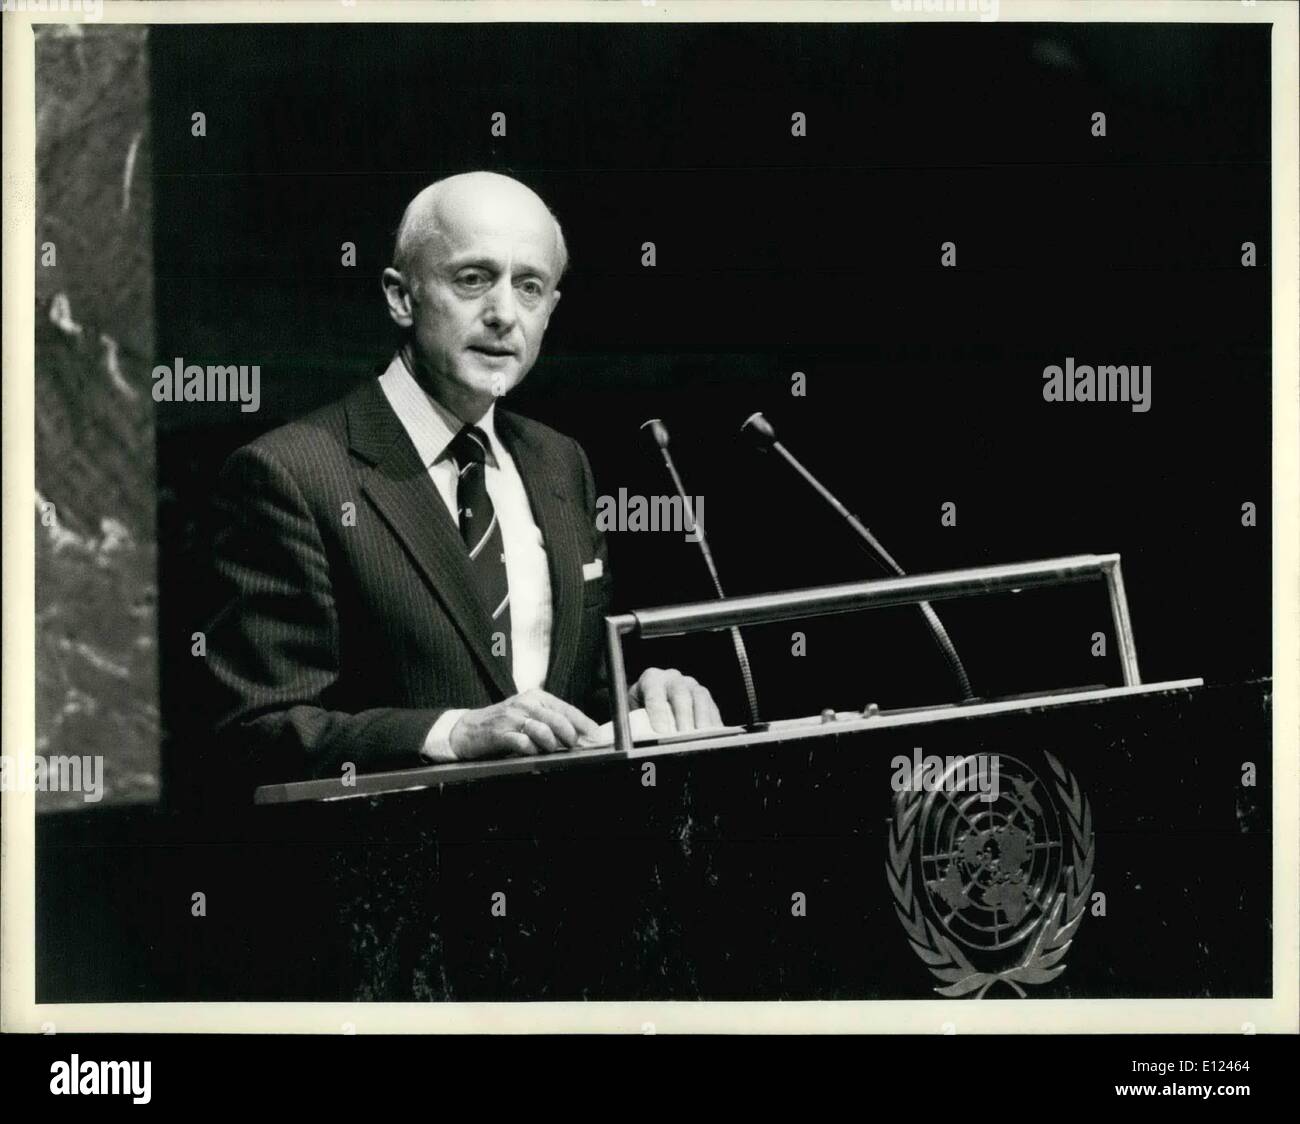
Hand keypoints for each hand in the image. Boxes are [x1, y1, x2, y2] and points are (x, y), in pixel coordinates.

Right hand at [449, 689, 599, 759]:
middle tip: (574, 747)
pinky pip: (523, 743)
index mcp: (536, 697)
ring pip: (543, 730)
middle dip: (571, 736)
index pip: (567, 709)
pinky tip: (532, 752)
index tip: (598, 737)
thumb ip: (552, 722)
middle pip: (558, 719)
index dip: (585, 724)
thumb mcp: (529, 715)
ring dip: (551, 744)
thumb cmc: (504, 723)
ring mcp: (512, 717)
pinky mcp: (500, 733)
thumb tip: (580, 737)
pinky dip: (532, 750)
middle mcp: (526, 703)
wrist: (468, 729)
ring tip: (549, 749)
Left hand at [628, 667, 722, 736]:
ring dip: (702, 721)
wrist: (649, 708)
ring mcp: (692, 686)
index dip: (658, 712)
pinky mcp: (706, 699)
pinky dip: (714, 725)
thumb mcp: (632, 718)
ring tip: (702, 741)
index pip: (654, 694)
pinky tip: (714, 740)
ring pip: (700, 700)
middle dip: (683, 717)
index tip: (661, 732)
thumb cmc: (638, 716)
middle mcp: (673, 678)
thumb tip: (637, 743)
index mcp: (651, 679)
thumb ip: (636, 727)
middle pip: (680, 695)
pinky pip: (713, 710)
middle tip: (684, 737)